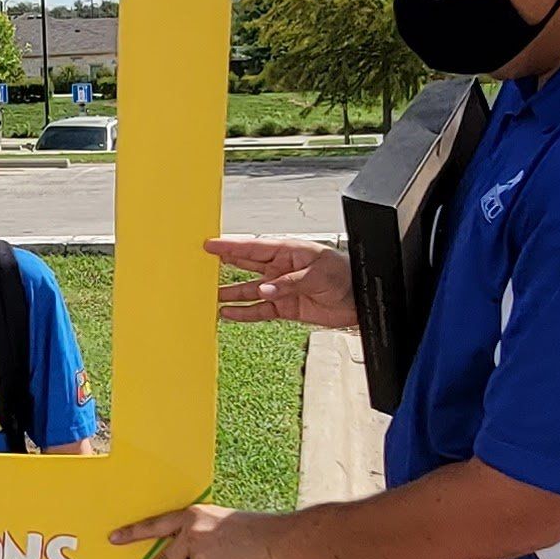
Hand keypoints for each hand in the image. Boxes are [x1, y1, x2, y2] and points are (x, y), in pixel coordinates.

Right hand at [207, 235, 357, 332]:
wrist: (359, 299)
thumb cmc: (344, 274)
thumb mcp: (317, 273)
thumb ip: (288, 282)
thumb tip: (263, 290)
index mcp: (287, 251)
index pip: (252, 247)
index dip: (230, 246)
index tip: (209, 244)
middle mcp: (279, 268)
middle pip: (245, 265)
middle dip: (223, 263)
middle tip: (200, 264)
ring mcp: (280, 288)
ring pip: (248, 290)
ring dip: (229, 292)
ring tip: (208, 294)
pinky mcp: (285, 307)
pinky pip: (259, 310)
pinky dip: (244, 313)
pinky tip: (228, 314)